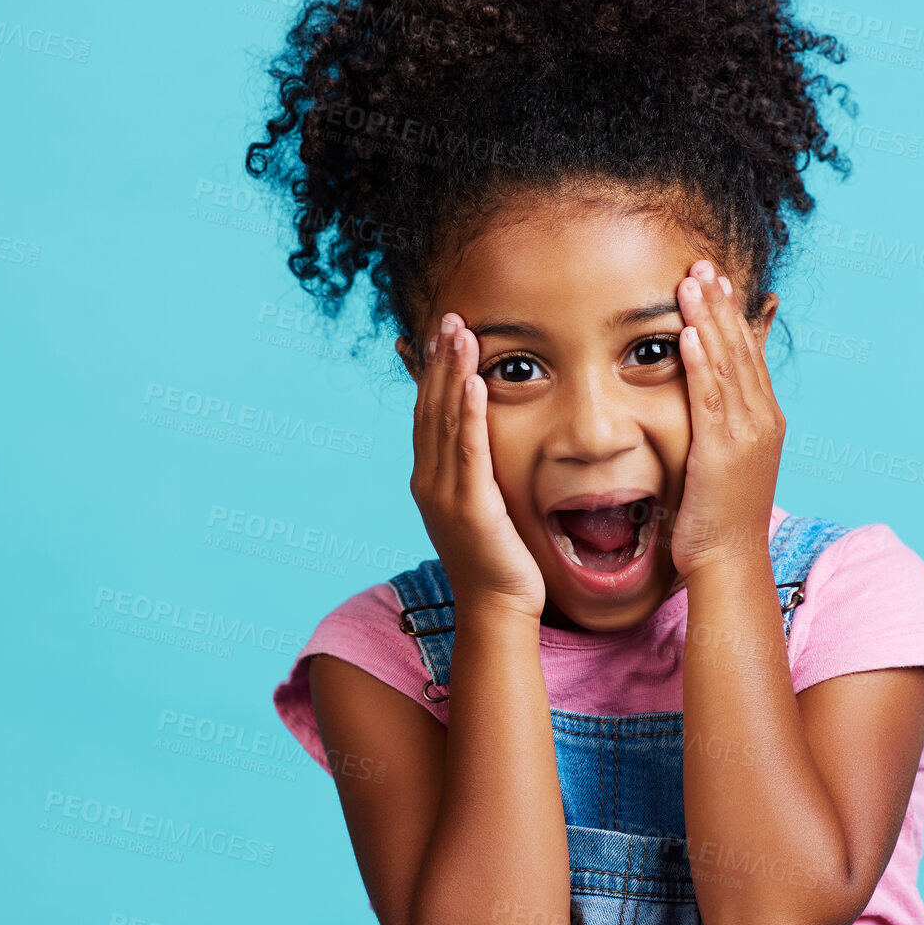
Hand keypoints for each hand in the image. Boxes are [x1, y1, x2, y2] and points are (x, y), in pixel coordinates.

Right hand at [409, 313, 546, 621]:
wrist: (496, 607)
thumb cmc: (496, 560)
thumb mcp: (479, 506)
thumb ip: (474, 472)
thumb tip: (480, 445)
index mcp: (429, 479)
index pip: (426, 413)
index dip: (430, 371)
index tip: (436, 333)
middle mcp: (429, 481)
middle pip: (431, 408)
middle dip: (438, 360)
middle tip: (447, 317)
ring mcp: (446, 493)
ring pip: (447, 421)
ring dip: (453, 374)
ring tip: (460, 332)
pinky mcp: (471, 505)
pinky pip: (469, 451)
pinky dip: (470, 414)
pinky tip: (475, 383)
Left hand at [671, 260, 784, 578]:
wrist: (730, 559)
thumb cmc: (724, 516)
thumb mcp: (730, 460)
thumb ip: (725, 423)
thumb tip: (713, 402)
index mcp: (766, 420)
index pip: (750, 355)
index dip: (734, 315)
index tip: (718, 281)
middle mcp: (763, 420)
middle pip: (741, 349)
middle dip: (720, 304)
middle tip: (702, 265)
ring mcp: (746, 434)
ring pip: (727, 364)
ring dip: (707, 320)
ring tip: (691, 283)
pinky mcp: (722, 449)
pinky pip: (709, 396)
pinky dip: (699, 362)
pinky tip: (686, 333)